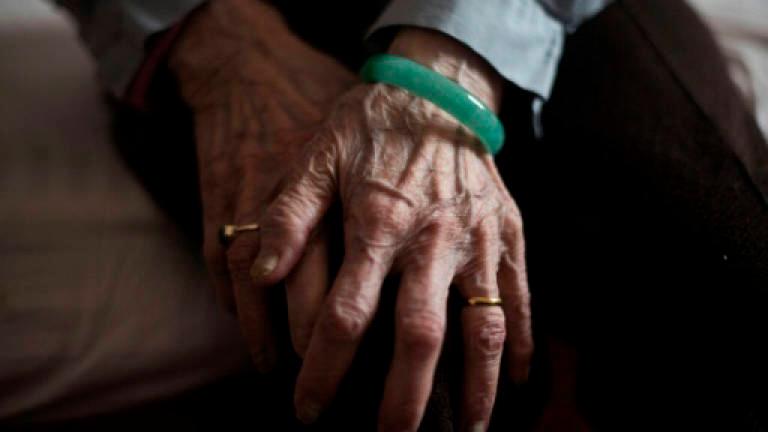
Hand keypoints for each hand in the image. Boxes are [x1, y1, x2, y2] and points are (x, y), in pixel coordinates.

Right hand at [169, 0, 354, 369]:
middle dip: (315, 342)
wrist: (254, 69)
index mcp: (342, 198)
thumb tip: (413, 258)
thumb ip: (384, 201)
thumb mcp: (361, 149)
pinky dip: (232, 303)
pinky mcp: (219, 206)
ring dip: (266, 333)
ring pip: (258, 289)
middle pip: (306, 292)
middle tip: (325, 376)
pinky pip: (221, 267)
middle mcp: (299, 209)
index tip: (372, 359)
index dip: (360, 323)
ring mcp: (252, 208)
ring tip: (278, 367)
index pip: (352, 276)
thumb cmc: (323, 106)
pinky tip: (246, 328)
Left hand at [251, 28, 532, 429]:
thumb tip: (263, 274)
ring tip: (467, 430)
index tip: (309, 409)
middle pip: (420, 335)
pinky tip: (520, 380)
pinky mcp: (508, 234)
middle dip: (405, 397)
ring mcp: (476, 240)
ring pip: (482, 326)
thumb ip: (289, 215)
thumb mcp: (316, 158)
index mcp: (378, 224)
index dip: (326, 370)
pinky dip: (524, 341)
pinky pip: (520, 296)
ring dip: (476, 384)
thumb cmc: (370, 129)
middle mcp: (431, 240)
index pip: (348, 315)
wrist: (436, 91)